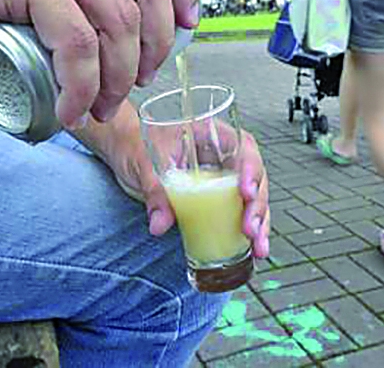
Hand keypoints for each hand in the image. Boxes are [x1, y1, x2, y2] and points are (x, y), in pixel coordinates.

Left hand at [77, 103, 270, 257]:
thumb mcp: (145, 162)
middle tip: (249, 228)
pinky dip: (247, 232)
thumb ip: (156, 191)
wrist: (123, 150)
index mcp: (212, 135)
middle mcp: (224, 156)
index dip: (251, 169)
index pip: (243, 147)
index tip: (246, 192)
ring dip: (260, 223)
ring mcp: (222, 178)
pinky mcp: (216, 199)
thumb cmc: (136, 142)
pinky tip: (253, 249)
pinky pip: (237, 213)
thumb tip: (160, 222)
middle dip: (257, 205)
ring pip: (252, 199)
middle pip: (254, 177)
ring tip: (258, 247)